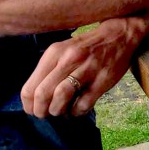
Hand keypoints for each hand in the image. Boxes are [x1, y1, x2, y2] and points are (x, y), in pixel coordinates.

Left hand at [21, 15, 148, 117]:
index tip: (34, 109)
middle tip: (45, 114)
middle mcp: (69, 60)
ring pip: (61, 98)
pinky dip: (76, 112)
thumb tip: (34, 98)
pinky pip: (83, 104)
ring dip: (57, 111)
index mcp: (55, 53)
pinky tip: (77, 109)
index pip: (30, 87)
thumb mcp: (63, 50)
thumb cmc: (87, 46)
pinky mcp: (102, 80)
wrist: (119, 35)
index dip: (29, 105)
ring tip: (61, 111)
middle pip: (42, 94)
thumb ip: (48, 70)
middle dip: (40, 111)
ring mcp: (87, 70)